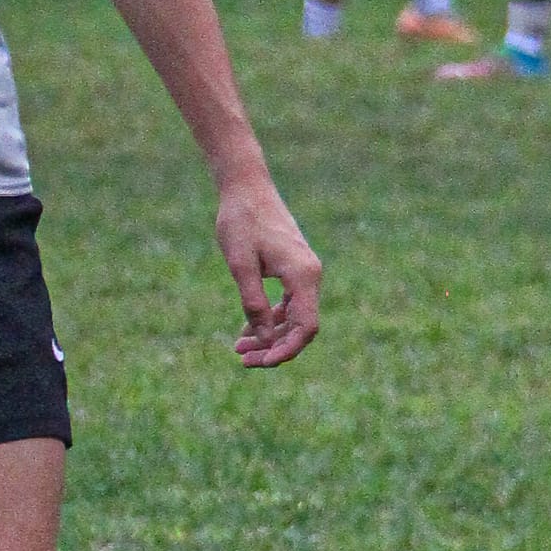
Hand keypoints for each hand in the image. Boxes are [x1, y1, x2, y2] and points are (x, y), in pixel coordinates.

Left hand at [215, 173, 320, 368]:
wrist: (246, 188)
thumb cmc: (241, 222)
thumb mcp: (241, 265)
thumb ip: (254, 303)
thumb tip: (265, 339)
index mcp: (303, 274)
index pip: (306, 327)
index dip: (286, 350)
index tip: (260, 362)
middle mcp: (310, 275)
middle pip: (301, 327)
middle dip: (274, 347)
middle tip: (242, 359)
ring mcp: (304, 272)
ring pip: (294, 318)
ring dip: (270, 336)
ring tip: (239, 350)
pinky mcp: (294, 270)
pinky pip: (288, 304)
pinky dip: (270, 319)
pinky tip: (247, 331)